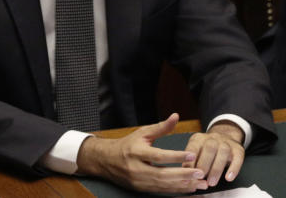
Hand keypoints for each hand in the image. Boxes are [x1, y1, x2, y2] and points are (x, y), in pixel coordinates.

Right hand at [76, 113, 208, 193]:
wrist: (106, 160)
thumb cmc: (127, 145)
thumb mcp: (142, 133)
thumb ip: (160, 128)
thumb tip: (175, 116)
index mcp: (135, 151)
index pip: (158, 155)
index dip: (175, 156)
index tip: (192, 154)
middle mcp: (135, 167)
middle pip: (162, 174)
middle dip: (183, 174)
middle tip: (200, 173)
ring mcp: (138, 180)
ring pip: (163, 185)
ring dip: (183, 185)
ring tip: (200, 183)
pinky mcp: (141, 189)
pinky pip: (161, 191)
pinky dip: (176, 190)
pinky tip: (189, 188)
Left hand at [182, 121, 244, 187]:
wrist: (225, 135)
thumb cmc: (207, 148)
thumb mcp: (196, 149)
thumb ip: (191, 160)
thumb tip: (185, 176)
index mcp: (198, 138)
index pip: (193, 148)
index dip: (190, 162)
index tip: (187, 175)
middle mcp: (212, 138)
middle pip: (208, 149)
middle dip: (204, 165)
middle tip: (200, 179)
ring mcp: (226, 143)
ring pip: (223, 153)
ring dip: (216, 169)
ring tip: (211, 182)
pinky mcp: (238, 149)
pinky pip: (237, 158)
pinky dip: (233, 169)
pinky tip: (228, 178)